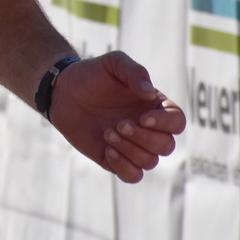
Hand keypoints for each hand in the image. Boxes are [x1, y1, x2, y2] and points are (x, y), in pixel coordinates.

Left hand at [47, 52, 183, 182]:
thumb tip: (150, 94)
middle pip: (166, 146)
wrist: (63, 92)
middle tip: (119, 124)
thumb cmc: (91, 74)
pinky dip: (124, 167)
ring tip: (107, 133)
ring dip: (130, 150)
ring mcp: (132, 145)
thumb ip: (135, 72)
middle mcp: (148, 128)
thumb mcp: (114, 63)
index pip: (177, 122)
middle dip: (144, 138)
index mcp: (153, 106)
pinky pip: (133, 175)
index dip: (165, 124)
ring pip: (150, 162)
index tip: (142, 118)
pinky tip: (107, 150)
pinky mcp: (115, 159)